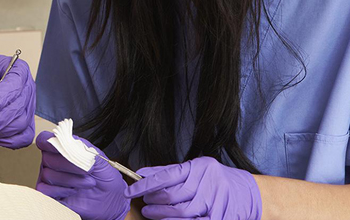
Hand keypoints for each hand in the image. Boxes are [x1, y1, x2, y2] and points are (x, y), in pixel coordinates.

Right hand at [35, 131, 129, 219]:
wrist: (110, 199)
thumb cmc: (105, 178)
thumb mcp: (101, 160)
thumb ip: (85, 148)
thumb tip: (73, 141)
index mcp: (62, 150)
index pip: (44, 140)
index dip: (49, 142)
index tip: (63, 147)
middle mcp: (53, 163)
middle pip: (46, 158)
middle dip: (69, 163)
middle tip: (88, 170)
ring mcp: (50, 179)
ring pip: (47, 174)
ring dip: (70, 179)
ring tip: (88, 183)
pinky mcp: (50, 195)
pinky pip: (44, 190)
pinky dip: (60, 190)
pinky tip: (73, 191)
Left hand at [125, 156, 261, 219]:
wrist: (250, 193)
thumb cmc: (217, 179)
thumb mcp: (195, 168)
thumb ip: (168, 171)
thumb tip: (141, 172)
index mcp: (199, 167)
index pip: (165, 176)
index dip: (143, 185)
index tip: (129, 191)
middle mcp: (207, 182)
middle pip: (171, 195)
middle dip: (152, 200)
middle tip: (144, 202)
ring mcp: (214, 201)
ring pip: (180, 211)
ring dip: (161, 215)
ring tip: (151, 213)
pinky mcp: (219, 217)